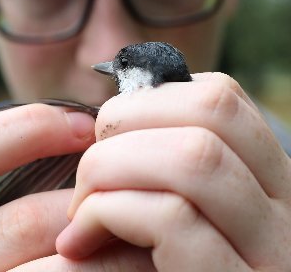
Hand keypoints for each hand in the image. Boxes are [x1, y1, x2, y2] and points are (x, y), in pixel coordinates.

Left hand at [54, 73, 290, 270]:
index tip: (112, 135)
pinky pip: (171, 218)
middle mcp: (281, 211)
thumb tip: (117, 110)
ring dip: (109, 168)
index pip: (220, 96)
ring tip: (82, 206)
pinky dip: (107, 212)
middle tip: (91, 167)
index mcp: (263, 178)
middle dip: (124, 121)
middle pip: (210, 109)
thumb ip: (159, 155)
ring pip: (192, 157)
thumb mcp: (169, 199)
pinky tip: (80, 240)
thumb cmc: (158, 260)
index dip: (149, 101)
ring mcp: (268, 256)